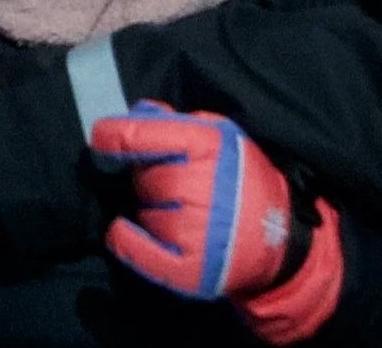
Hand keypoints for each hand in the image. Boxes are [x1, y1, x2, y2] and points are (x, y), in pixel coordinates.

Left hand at [89, 101, 297, 302]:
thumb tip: (137, 112)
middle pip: (142, 178)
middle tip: (169, 184)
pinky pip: (138, 252)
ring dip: (149, 210)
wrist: (280, 239)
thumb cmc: (243, 179)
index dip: (114, 135)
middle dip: (146, 178)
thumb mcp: (222, 137)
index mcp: (209, 146)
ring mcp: (196, 230)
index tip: (101, 137)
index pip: (144, 135)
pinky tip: (122, 231)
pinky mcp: (191, 268)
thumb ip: (178, 123)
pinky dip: (125, 241)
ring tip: (176, 211)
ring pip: (143, 212)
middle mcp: (202, 186)